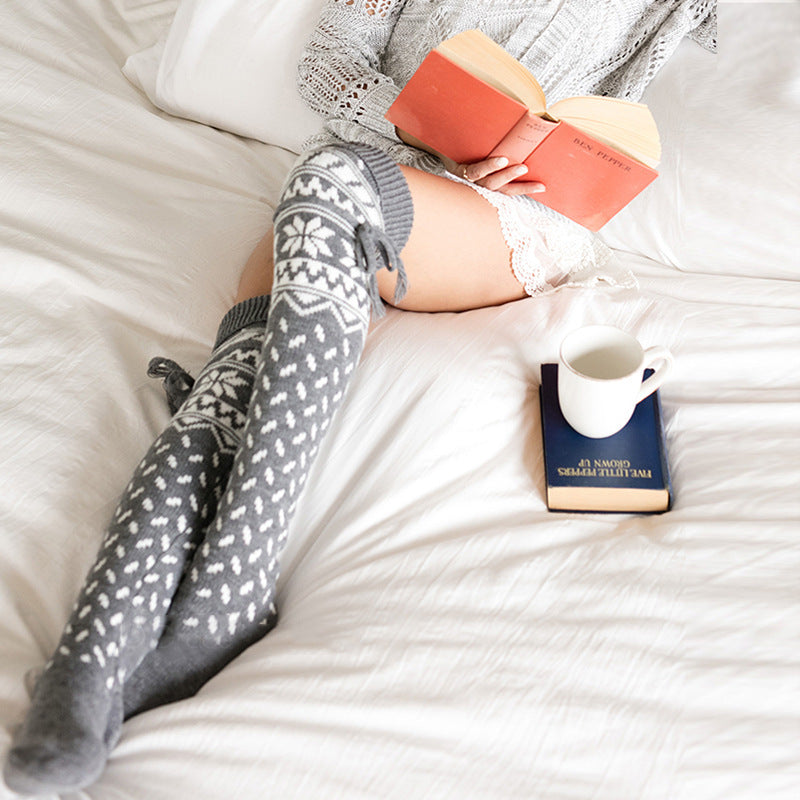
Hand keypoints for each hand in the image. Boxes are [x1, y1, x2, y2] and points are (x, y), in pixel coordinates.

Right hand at [394, 128, 544, 197]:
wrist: (446, 155)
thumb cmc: (451, 143)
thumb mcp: (453, 135)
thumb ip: (462, 125)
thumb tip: (468, 98)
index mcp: (459, 169)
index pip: (473, 172)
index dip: (488, 167)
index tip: (503, 158)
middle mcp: (470, 182)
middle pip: (489, 183)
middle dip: (506, 175)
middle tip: (522, 167)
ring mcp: (481, 188)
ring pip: (501, 191)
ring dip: (521, 187)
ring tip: (539, 185)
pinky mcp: (492, 189)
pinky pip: (507, 192)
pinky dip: (523, 189)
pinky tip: (539, 187)